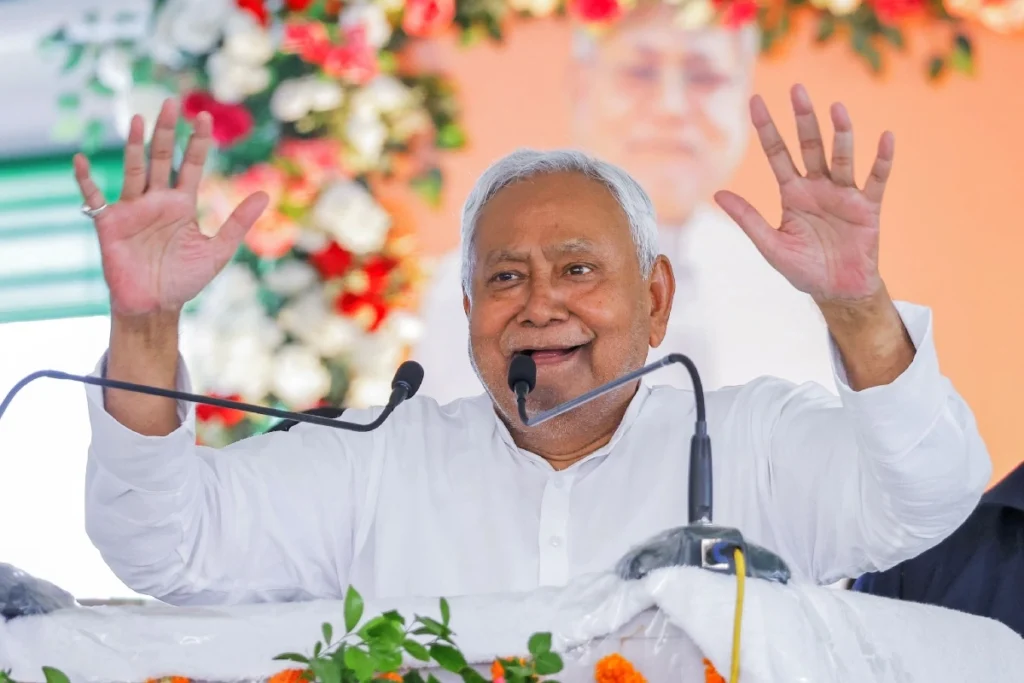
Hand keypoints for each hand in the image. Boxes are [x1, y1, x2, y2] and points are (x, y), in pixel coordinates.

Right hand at [74, 99, 268, 316]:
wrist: (155, 307)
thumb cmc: (184, 280)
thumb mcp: (218, 250)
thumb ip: (238, 223)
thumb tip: (266, 194)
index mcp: (182, 204)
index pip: (191, 165)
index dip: (197, 142)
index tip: (204, 116)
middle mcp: (157, 200)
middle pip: (162, 158)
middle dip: (167, 132)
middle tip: (172, 103)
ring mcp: (132, 209)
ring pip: (134, 169)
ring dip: (134, 145)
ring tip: (138, 118)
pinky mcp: (110, 223)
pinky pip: (95, 197)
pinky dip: (86, 179)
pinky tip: (81, 160)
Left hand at [714, 84, 894, 304]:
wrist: (836, 291)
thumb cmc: (803, 269)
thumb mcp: (770, 245)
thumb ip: (748, 219)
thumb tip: (717, 194)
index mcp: (792, 193)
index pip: (777, 153)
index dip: (767, 128)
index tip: (756, 100)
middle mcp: (817, 187)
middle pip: (810, 146)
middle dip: (803, 119)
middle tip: (797, 89)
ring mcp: (844, 194)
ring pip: (841, 157)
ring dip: (841, 134)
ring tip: (837, 108)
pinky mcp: (868, 207)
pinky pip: (875, 179)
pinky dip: (881, 160)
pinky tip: (886, 138)